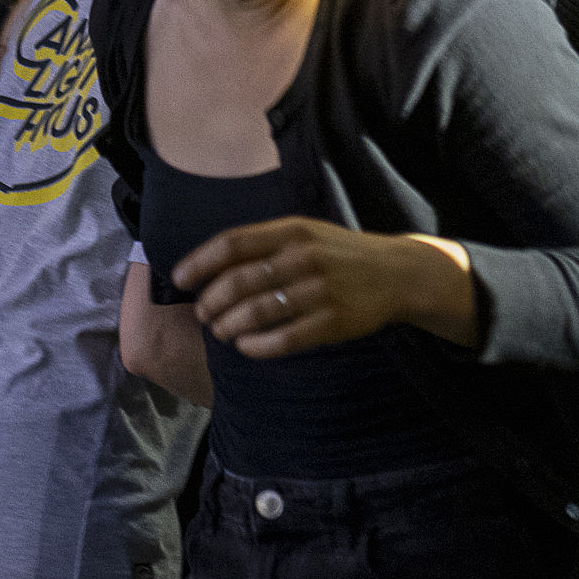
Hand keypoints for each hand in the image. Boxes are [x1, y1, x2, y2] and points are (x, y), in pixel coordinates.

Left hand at [176, 216, 475, 356]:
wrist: (397, 273)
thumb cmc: (339, 254)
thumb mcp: (305, 234)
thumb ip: (263, 244)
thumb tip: (210, 264)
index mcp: (293, 231)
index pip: (233, 243)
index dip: (199, 262)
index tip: (180, 280)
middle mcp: (304, 258)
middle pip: (239, 282)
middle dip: (211, 302)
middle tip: (203, 314)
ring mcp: (320, 290)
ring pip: (257, 312)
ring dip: (229, 325)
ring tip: (221, 331)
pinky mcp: (334, 322)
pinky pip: (284, 339)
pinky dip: (257, 346)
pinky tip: (246, 347)